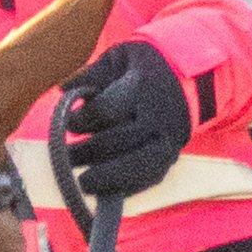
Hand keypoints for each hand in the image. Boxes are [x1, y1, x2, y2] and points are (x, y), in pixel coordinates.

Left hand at [53, 41, 193, 208]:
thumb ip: (91, 74)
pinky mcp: (171, 156)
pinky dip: (128, 188)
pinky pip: (150, 178)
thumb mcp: (118, 58)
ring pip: (139, 166)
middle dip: (89, 152)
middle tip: (66, 157)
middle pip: (119, 141)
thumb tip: (63, 90)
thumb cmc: (143, 68)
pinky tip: (107, 193)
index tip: (68, 122)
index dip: (81, 120)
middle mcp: (157, 116)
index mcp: (142, 86)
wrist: (188, 81)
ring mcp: (167, 139)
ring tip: (83, 183)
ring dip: (108, 178)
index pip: (105, 111)